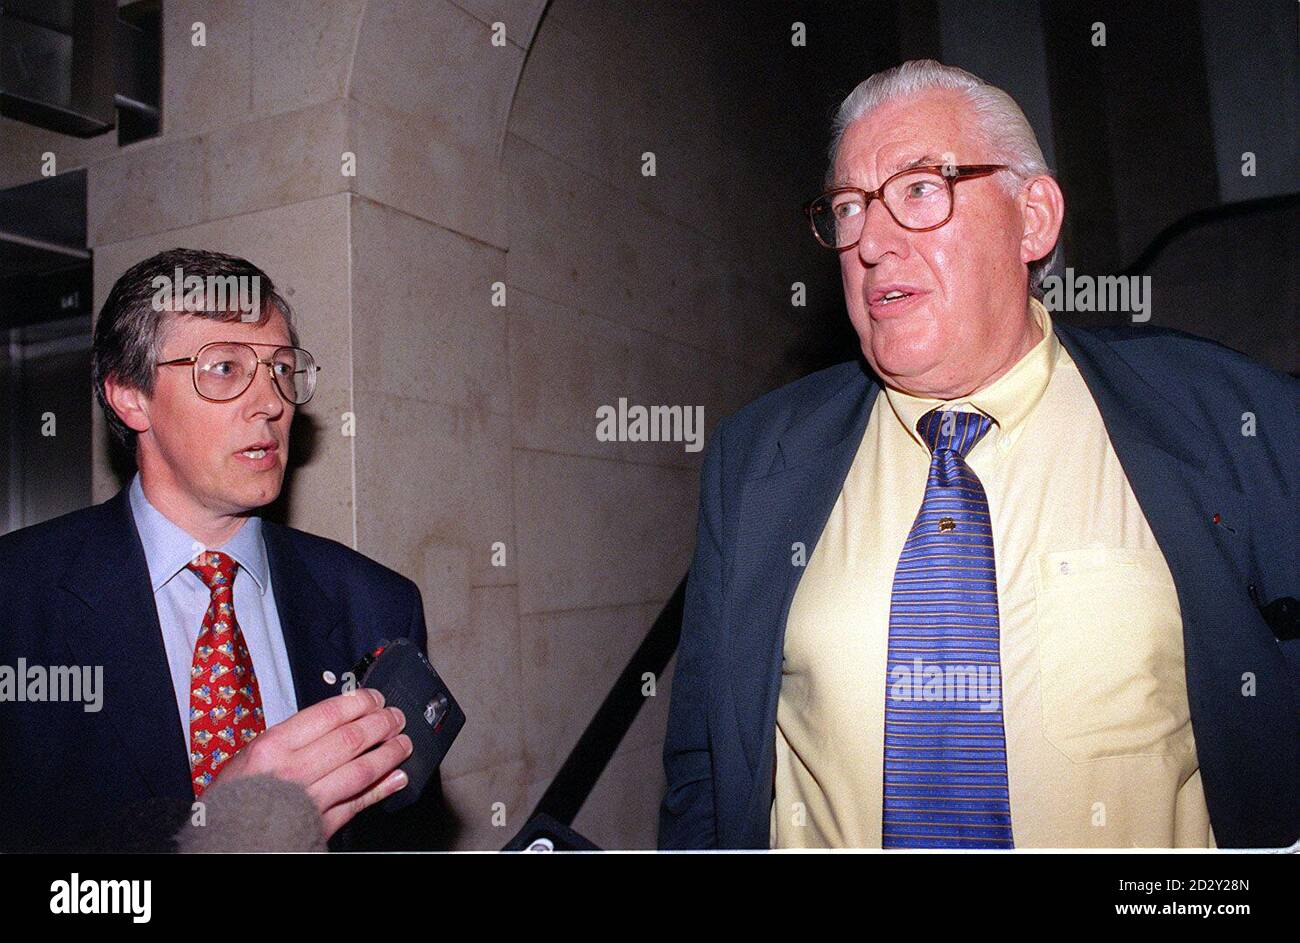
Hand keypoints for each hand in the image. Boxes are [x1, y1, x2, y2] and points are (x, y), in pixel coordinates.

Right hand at [216, 689, 412, 838]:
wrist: (220, 841)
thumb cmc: (232, 797)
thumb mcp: (251, 755)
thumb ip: (292, 737)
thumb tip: (336, 720)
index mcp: (273, 747)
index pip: (329, 715)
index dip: (360, 703)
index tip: (374, 697)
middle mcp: (293, 771)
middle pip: (351, 739)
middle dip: (382, 724)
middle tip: (396, 717)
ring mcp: (309, 800)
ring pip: (361, 770)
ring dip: (389, 754)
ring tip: (403, 743)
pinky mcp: (319, 826)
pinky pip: (358, 804)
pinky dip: (381, 789)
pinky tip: (397, 778)